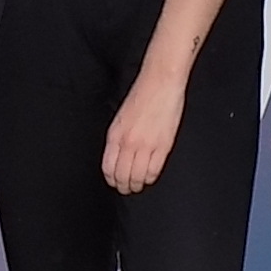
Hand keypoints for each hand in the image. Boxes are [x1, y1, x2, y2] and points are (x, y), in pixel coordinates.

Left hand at [103, 66, 186, 193]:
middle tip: (126, 188)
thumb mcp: (121, 117)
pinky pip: (154, 171)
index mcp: (115, 134)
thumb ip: (118, 137)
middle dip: (123, 185)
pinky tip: (149, 177)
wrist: (160, 82)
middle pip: (122, 175)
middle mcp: (128, 142)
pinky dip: (150, 178)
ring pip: (137, 177)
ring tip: (138, 186)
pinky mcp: (163, 146)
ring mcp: (145, 145)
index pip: (108, 167)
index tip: (114, 182)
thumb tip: (118, 156)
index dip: (111, 179)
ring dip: (137, 185)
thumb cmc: (142, 95)